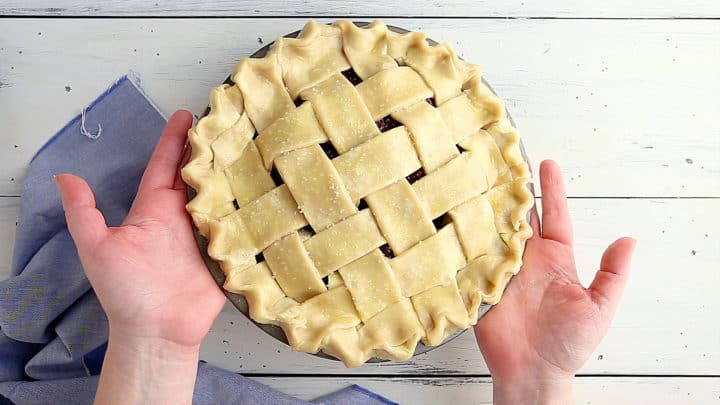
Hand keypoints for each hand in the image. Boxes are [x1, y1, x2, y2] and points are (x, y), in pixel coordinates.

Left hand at [56, 110, 224, 403]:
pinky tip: (265, 187)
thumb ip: (84, 213)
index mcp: (154, 209)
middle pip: (198, 174)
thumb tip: (64, 176)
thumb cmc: (124, 292)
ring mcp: (207, 233)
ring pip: (222, 194)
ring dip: (234, 172)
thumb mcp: (97, 248)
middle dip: (210, 148)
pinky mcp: (226, 251)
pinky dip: (251, 206)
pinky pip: (240, 224)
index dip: (174, 140)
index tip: (186, 114)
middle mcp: (182, 216)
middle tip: (227, 121)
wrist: (156, 331)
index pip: (165, 166)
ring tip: (249, 145)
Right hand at [474, 160, 635, 404]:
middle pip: (519, 217)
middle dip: (513, 190)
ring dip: (487, 208)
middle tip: (503, 162)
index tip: (547, 164)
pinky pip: (472, 257)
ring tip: (479, 180)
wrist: (534, 371)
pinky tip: (459, 218)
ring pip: (493, 231)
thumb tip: (629, 240)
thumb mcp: (599, 307)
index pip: (554, 216)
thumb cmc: (568, 344)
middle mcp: (527, 259)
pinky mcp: (480, 284)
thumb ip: (612, 275)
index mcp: (555, 259)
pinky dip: (466, 239)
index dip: (551, 190)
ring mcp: (501, 270)